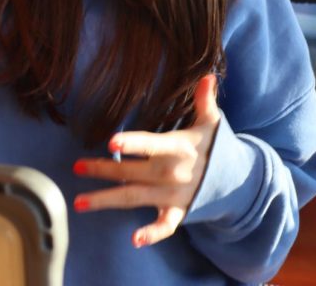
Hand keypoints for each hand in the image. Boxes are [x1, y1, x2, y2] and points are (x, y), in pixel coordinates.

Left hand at [72, 74, 220, 247]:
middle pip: (132, 172)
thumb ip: (205, 99)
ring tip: (79, 203)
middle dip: (103, 170)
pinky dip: (152, 234)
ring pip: (134, 197)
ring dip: (106, 200)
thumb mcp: (212, 122)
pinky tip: (134, 240)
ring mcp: (174, 196)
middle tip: (77, 167)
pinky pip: (165, 226)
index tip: (112, 143)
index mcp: (179, 148)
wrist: (238, 180)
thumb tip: (207, 74)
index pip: (152, 144)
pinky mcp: (178, 212)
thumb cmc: (215, 146)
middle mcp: (172, 173)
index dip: (133, 144)